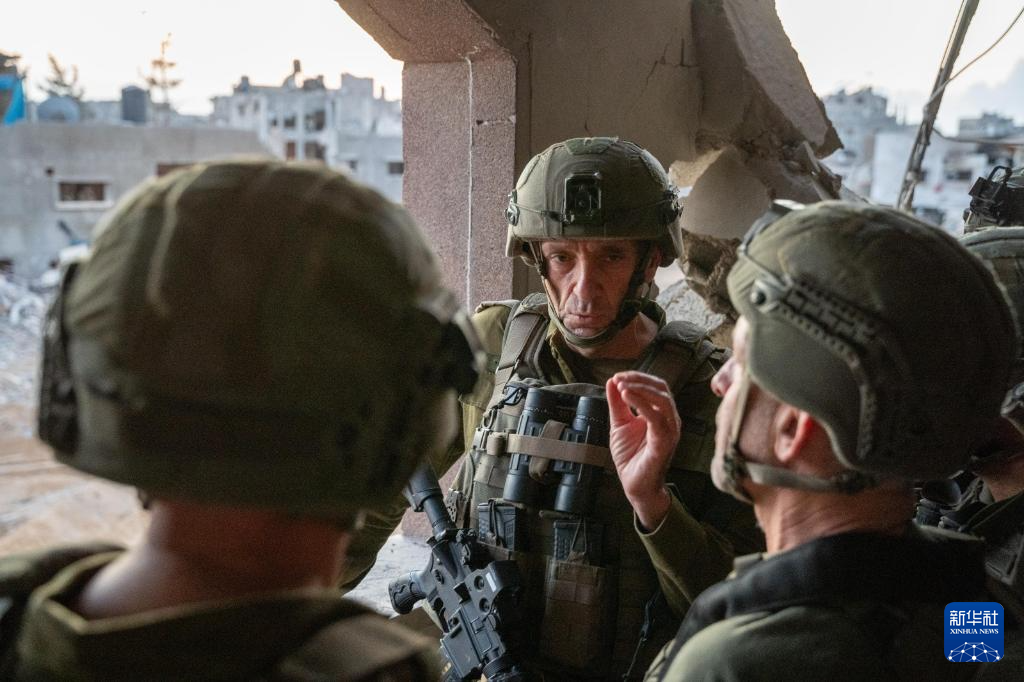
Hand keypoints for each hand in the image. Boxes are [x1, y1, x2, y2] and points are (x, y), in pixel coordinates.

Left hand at [606, 371, 680, 529]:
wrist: (634, 484)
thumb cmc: (631, 456)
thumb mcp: (619, 424)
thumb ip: (617, 403)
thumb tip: (612, 381)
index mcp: (660, 413)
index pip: (655, 386)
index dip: (637, 377)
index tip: (618, 376)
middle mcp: (669, 419)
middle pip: (661, 388)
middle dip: (639, 380)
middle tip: (620, 378)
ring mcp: (670, 430)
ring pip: (662, 400)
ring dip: (641, 389)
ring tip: (622, 386)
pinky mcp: (665, 442)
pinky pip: (657, 418)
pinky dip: (642, 404)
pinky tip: (627, 397)